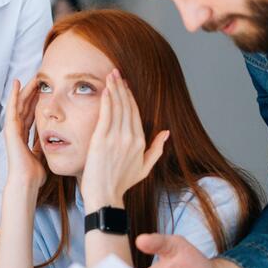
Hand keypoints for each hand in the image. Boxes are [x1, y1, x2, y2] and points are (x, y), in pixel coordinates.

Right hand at [3, 78, 45, 187]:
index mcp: (24, 137)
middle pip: (24, 107)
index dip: (36, 102)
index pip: (30, 114)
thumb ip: (42, 145)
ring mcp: (12, 129)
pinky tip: (16, 84)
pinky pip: (12, 108)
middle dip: (31, 92)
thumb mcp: (41, 154)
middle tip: (39, 79)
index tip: (44, 91)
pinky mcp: (10, 129)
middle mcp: (17, 131)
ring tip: (31, 77)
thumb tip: (50, 138)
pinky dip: (14, 95)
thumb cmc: (33, 174)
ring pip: (18, 104)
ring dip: (24, 90)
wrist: (26, 182)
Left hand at [81, 70, 168, 210]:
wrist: (104, 195)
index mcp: (141, 142)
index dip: (130, 96)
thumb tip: (166, 133)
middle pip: (127, 106)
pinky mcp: (101, 139)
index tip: (125, 84)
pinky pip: (105, 114)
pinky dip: (106, 100)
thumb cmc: (122, 183)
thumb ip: (157, 149)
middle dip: (122, 87)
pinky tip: (105, 89)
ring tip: (110, 75)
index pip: (135, 113)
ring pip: (117, 107)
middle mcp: (130, 137)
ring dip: (114, 88)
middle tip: (116, 72)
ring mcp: (116, 138)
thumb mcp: (145, 167)